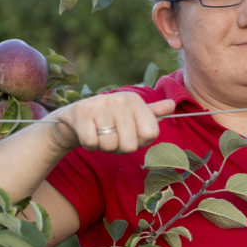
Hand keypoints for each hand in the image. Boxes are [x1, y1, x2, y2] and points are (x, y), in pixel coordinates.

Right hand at [43, 93, 175, 154]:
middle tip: (112, 137)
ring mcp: (99, 104)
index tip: (131, 134)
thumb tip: (172, 105)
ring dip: (104, 146)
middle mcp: (119, 99)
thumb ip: (152, 113)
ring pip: (110, 145)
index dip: (140, 141)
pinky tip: (87, 134)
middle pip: (130, 144)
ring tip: (100, 134)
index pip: (151, 133)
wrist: (74, 119)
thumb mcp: (132, 115)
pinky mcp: (81, 113)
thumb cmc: (109, 120)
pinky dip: (89, 145)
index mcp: (135, 100)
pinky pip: (92, 143)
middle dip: (120, 147)